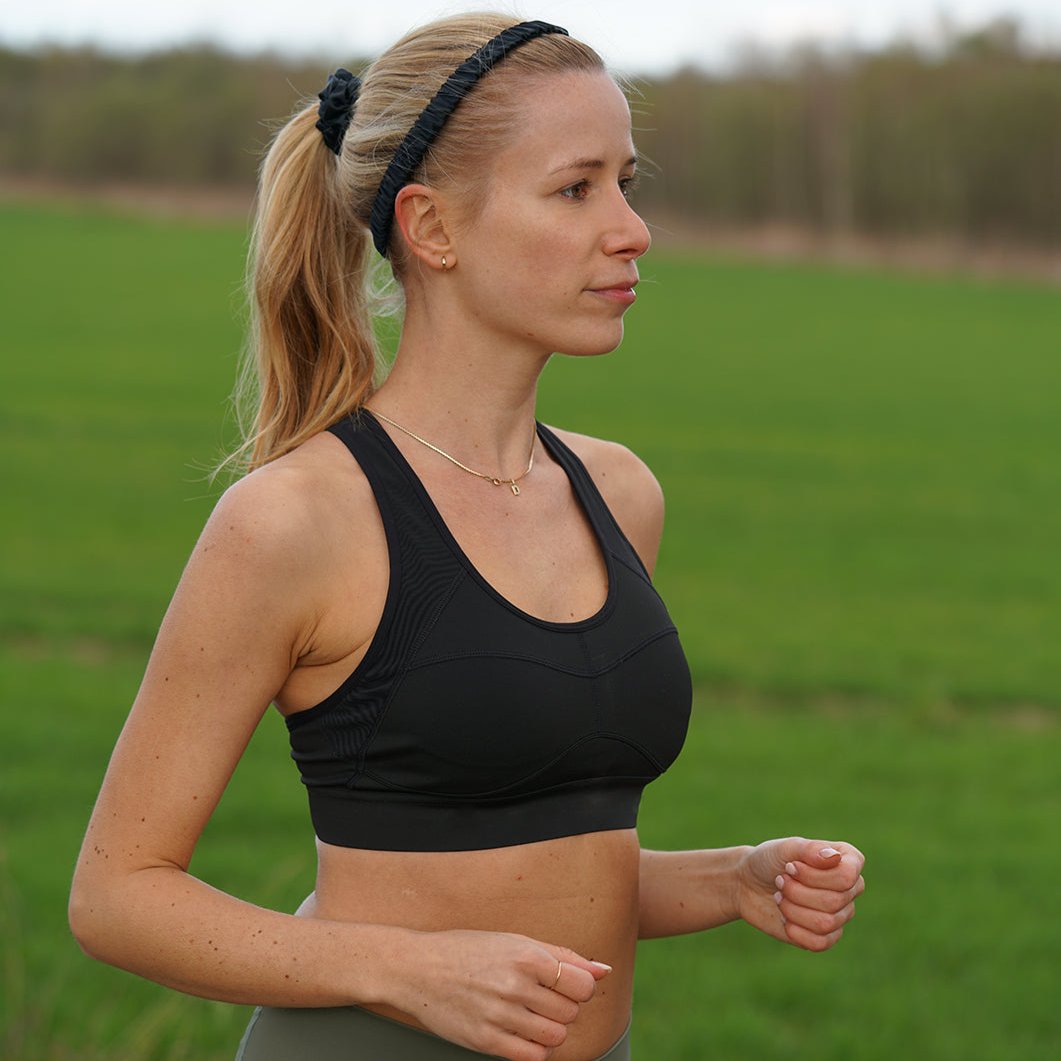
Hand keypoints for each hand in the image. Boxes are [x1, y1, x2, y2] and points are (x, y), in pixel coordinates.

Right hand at [393, 929, 611, 1060]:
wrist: (419, 969)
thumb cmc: (470, 950)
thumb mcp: (515, 941)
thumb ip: (562, 956)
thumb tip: (603, 971)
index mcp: (526, 956)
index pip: (583, 985)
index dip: (578, 987)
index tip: (562, 984)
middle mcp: (516, 985)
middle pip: (570, 1012)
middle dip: (562, 1007)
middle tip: (540, 997)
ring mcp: (500, 1015)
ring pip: (556, 1036)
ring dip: (551, 1029)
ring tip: (531, 1015)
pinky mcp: (486, 1041)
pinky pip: (533, 1056)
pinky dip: (535, 1048)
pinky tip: (521, 1032)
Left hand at [737, 838, 864, 951]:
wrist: (748, 885)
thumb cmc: (769, 861)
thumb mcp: (785, 848)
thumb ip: (809, 849)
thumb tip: (835, 857)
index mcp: (847, 860)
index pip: (847, 877)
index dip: (813, 875)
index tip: (790, 866)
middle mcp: (849, 888)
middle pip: (833, 901)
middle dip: (796, 892)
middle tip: (780, 880)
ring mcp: (840, 913)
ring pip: (825, 923)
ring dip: (793, 909)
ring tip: (780, 897)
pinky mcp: (826, 936)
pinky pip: (820, 943)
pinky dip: (795, 931)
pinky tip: (784, 919)